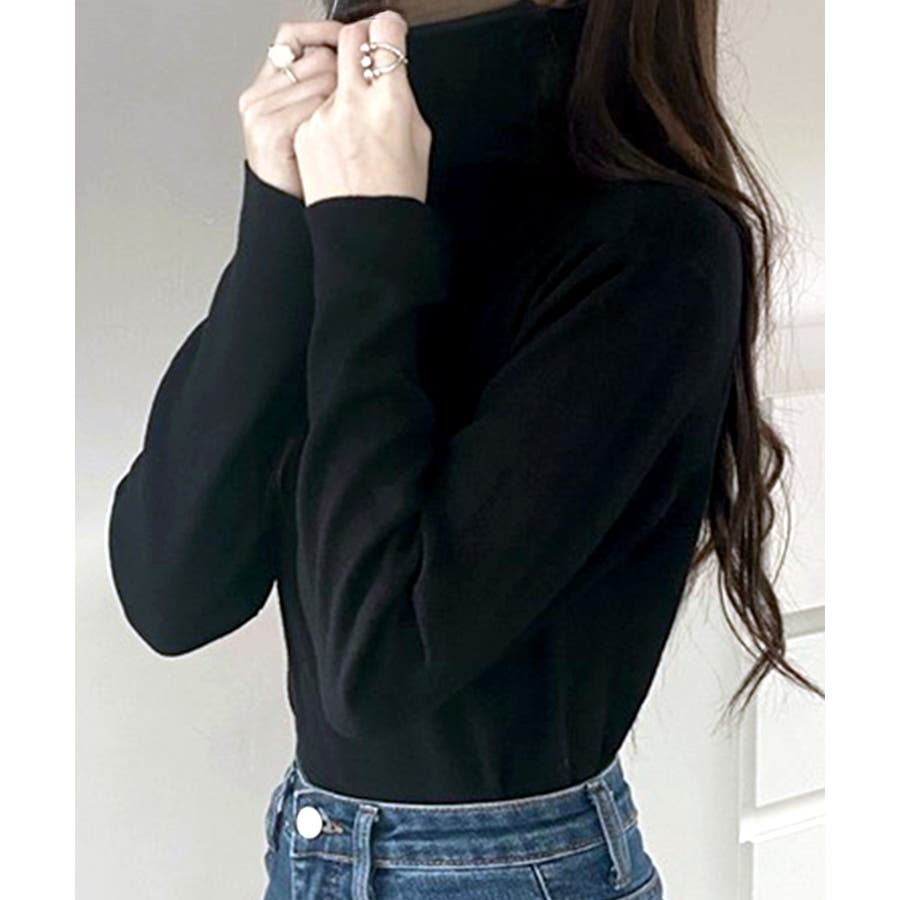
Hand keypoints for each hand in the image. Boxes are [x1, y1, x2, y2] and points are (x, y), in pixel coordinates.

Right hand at [238, 19, 342, 200]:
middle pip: (316, 58)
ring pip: (322, 80)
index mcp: (266, 87)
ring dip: (344, 102)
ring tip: (345, 131)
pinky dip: (335, 120)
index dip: (327, 38)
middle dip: (344, 77)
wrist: (291, 212)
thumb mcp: (309, 124)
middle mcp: (259, 94)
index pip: (293, 36)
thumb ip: (317, 88)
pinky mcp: (270, 128)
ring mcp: (261, 110)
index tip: (352, 43)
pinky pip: (318, 106)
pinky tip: (338, 138)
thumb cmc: (306, 173)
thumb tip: (351, 56)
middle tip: (353, 107)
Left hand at [293, 10, 431, 205]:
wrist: (363, 233)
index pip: (386, 34)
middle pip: (350, 38)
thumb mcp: (418, 141)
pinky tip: (340, 145)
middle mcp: (354, 103)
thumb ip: (401, 99)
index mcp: (391, 102)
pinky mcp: (305, 132)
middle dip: (359, 35)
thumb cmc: (395, 193)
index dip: (389, 27)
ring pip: (331, 77)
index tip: (389, 30)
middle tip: (366, 44)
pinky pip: (316, 108)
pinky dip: (327, 117)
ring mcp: (324, 117)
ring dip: (342, 87)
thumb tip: (391, 74)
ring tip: (356, 126)